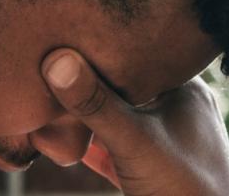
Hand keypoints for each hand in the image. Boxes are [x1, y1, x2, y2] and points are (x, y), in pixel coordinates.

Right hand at [41, 49, 228, 194]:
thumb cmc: (182, 188)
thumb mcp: (134, 140)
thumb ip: (96, 104)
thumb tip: (56, 61)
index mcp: (185, 90)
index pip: (137, 58)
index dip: (100, 52)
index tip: (64, 47)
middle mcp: (175, 110)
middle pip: (120, 89)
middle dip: (85, 87)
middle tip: (46, 74)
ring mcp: (160, 141)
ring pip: (112, 119)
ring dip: (81, 118)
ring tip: (44, 106)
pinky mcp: (144, 169)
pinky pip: (108, 148)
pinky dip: (84, 144)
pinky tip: (53, 139)